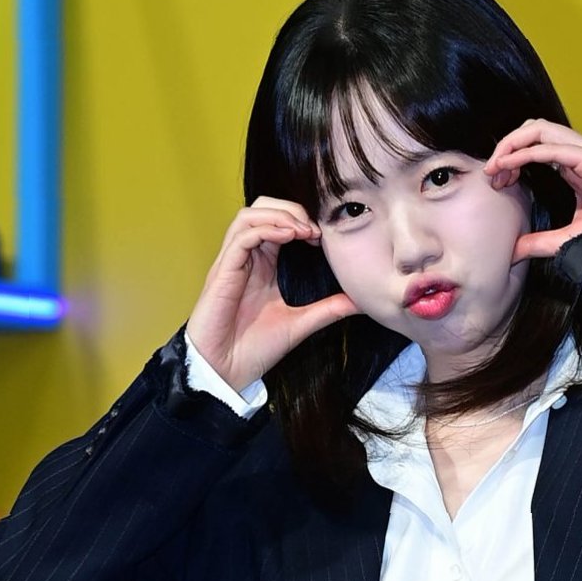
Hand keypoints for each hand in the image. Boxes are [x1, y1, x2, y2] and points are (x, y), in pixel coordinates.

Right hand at [185, 197, 360, 388]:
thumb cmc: (253, 349)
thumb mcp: (300, 324)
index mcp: (261, 265)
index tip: (323, 238)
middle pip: (261, 209)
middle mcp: (245, 258)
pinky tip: (288, 237)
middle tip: (314, 230)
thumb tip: (359, 302)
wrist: (226, 371)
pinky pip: (242, 236)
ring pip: (249, 215)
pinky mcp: (222, 271)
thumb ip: (327, 310)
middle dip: (291, 209)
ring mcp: (232, 263)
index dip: (301, 221)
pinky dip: (266, 229)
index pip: (277, 224)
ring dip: (279, 215)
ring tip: (303, 230)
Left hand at [483, 120, 581, 263]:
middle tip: (492, 174)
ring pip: (539, 129)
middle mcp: (579, 152)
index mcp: (574, 164)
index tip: (497, 181)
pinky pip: (551, 147)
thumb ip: (539, 242)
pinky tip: (508, 167)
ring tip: (496, 167)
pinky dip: (525, 153)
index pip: (536, 145)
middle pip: (534, 129)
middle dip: (507, 146)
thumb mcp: (567, 239)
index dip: (512, 158)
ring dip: (512, 144)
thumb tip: (513, 252)